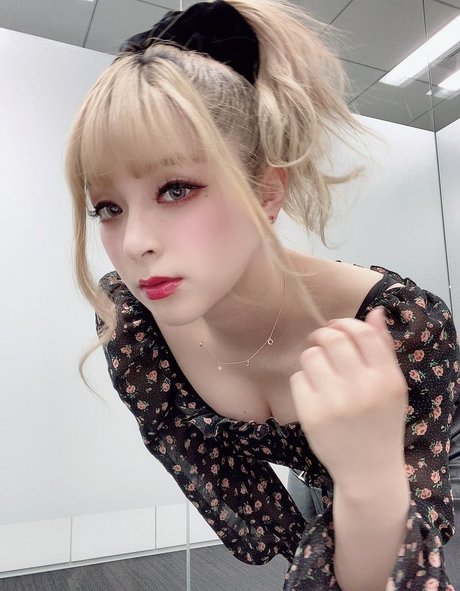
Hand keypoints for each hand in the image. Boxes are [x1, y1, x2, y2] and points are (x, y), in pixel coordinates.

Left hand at [289, 307, 408, 486]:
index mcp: (387, 379)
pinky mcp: (312, 415)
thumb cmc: (381, 423)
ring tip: (319, 371)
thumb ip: (383, 348)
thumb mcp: (392, 387)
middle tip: (320, 341)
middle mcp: (362, 389)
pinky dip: (303, 381)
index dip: (345, 323)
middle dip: (322, 335)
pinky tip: (313, 392)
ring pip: (311, 356)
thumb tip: (374, 311)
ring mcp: (335, 403)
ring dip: (312, 357)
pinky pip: (298, 378)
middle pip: (332, 339)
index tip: (336, 326)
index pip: (362, 333)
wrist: (368, 470)